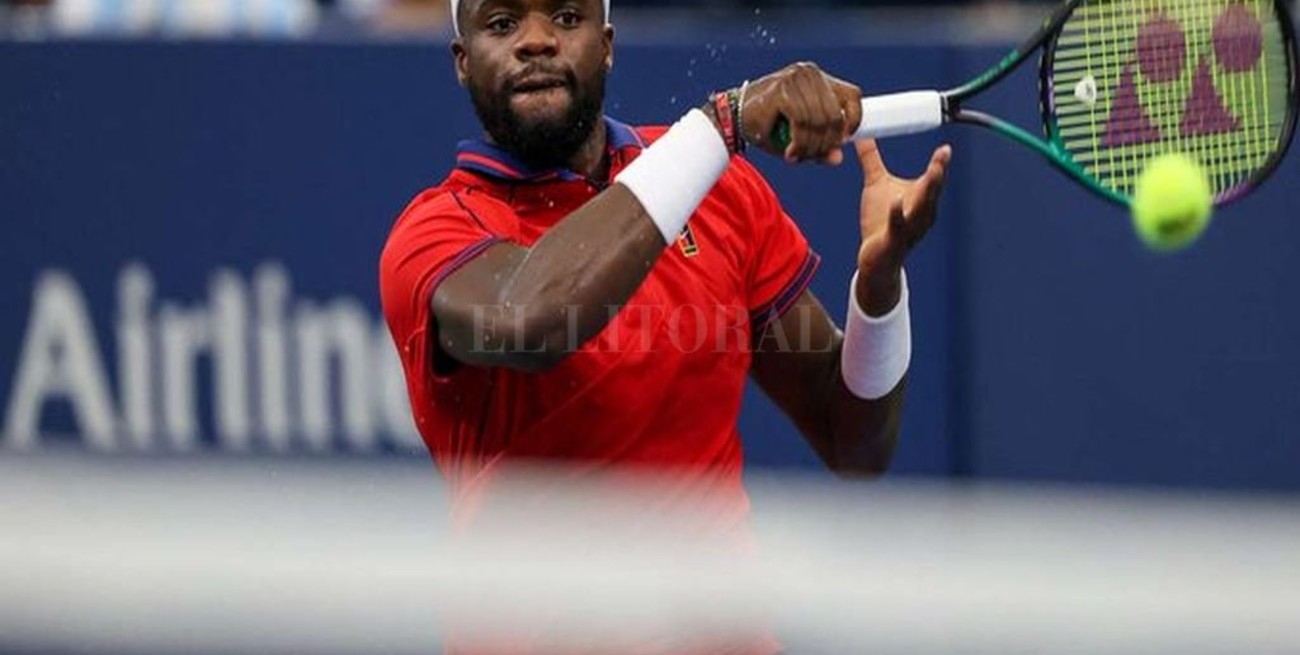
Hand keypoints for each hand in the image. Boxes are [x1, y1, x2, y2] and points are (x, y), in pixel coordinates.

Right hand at [738, 62, 862, 163]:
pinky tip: (790, 152)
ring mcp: (795, 79)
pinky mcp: (782, 90)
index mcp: (818, 77)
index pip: (851, 95)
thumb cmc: (766, 125)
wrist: (730, 119)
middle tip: (812, 157)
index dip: (854, 120)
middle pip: (835, 114)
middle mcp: (809, 73)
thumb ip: (819, 145)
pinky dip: (799, 143)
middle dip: (826, 143)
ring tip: (798, 157)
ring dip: (810, 147)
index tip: (843, 140)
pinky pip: (802, 122)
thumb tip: (838, 158)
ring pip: (819, 121)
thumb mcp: (798, 135)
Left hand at [854, 140, 951, 315]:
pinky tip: (896, 202)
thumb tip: (863, 135)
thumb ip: (871, 159)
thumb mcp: (876, 184)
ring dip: (925, 194)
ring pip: (920, 210)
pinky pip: (897, 227)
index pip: (933, 179)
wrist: (875, 258)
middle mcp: (921, 215)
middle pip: (932, 192)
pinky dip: (897, 215)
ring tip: (930, 175)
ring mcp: (909, 229)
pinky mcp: (893, 240)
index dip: (940, 163)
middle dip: (938, 175)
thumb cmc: (880, 220)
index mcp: (921, 200)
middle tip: (943, 157)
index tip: (946, 148)